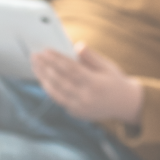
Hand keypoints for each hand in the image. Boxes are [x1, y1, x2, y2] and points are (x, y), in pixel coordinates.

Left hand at [29, 44, 144, 123]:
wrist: (125, 104)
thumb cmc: (115, 81)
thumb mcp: (107, 65)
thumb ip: (91, 56)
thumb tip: (76, 46)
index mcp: (95, 83)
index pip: (71, 69)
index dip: (56, 59)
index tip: (45, 50)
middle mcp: (86, 97)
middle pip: (60, 80)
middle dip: (45, 67)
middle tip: (34, 56)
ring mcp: (80, 107)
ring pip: (56, 92)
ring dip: (43, 78)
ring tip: (35, 66)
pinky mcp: (76, 113)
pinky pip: (59, 100)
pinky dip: (49, 89)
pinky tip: (43, 79)